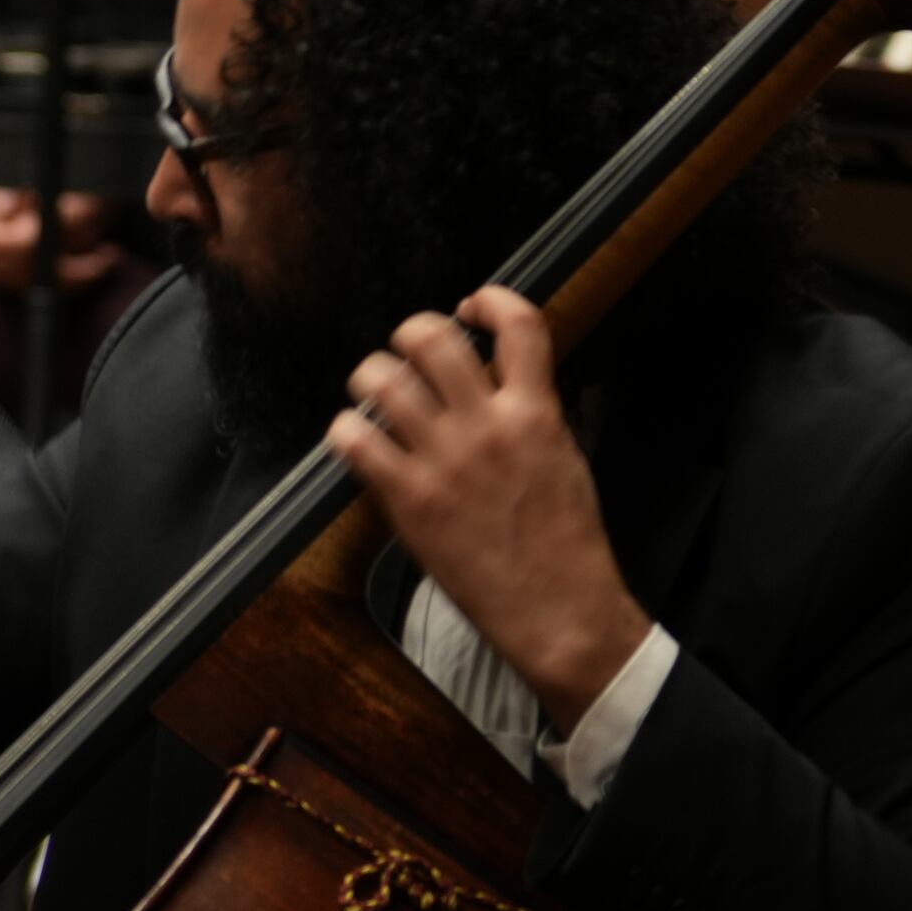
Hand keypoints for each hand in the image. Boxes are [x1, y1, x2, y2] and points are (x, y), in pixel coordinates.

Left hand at [325, 291, 653, 726]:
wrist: (560, 612)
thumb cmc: (566, 545)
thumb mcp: (565, 459)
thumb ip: (533, 414)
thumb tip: (503, 385)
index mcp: (536, 412)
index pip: (519, 323)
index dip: (490, 299)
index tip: (470, 306)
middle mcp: (488, 425)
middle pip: (432, 338)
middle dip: (410, 334)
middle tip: (406, 354)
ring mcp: (445, 460)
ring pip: (383, 380)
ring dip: (369, 376)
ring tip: (372, 393)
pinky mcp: (409, 500)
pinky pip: (355, 439)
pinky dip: (345, 430)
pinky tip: (354, 440)